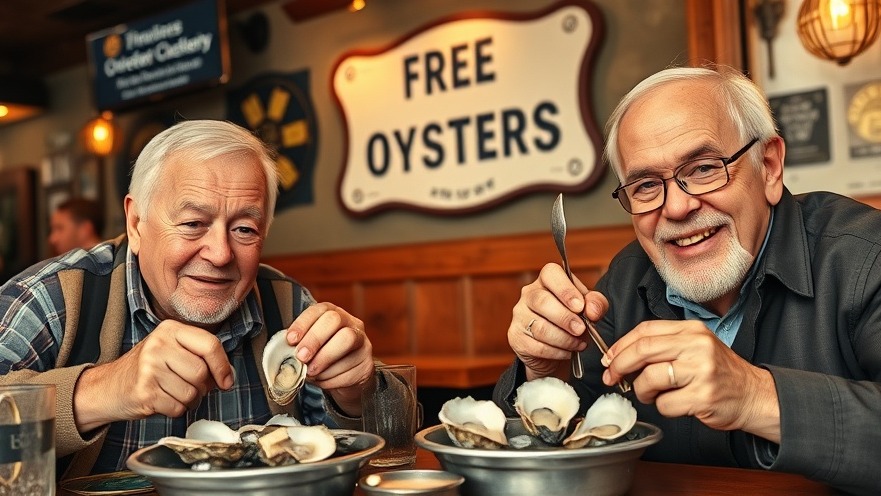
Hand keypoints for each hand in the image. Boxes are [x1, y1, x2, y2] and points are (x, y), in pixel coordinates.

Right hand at [73, 321, 233, 432]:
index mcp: (170, 330)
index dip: (223, 366)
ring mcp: (149, 368)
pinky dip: (176, 410)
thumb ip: (201, 357)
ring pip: (191, 392)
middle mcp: (158, 344)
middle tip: (189, 387)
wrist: (108, 386)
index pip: (210, 344)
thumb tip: (229, 376)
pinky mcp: (144, 391)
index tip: (226, 380)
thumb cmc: (148, 369)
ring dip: (189, 400)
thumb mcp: (173, 351)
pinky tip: (164, 401)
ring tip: (173, 393)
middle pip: (201, 372)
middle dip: (202, 387)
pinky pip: (178, 408)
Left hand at [286, 302, 373, 415]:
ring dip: (322, 361)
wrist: (346, 379)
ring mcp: (363, 342)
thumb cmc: (322, 358)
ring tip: (310, 373)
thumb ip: (298, 345)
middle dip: (314, 339)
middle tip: (301, 357)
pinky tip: (323, 380)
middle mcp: (351, 323)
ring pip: (346, 342)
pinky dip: (331, 379)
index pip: (319, 310)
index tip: (290, 340)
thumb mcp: (309, 347)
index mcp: (333, 314)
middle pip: (335, 320)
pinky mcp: (367, 364)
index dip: (303, 323)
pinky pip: (349, 369)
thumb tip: (284, 353)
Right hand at [509, 263, 606, 379]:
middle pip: (542, 301)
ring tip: (579, 344)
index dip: (566, 290)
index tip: (580, 306)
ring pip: (540, 327)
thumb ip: (596, 304)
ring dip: (564, 339)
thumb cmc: (572, 322)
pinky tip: (567, 352)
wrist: (555, 350)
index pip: (551, 274)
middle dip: (566, 318)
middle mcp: (528, 294)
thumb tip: (593, 311)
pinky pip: (537, 346)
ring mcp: (519, 316)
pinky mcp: (516, 337)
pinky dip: (556, 352)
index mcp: (546, 280)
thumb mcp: (588, 309)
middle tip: (581, 329)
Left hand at [602, 320, 780, 441]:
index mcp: (692, 330)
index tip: (609, 358)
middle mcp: (697, 346)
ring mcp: (701, 371)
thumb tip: (620, 356)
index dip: (621, 345)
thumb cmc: (718, 373)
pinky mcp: (703, 396)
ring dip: (642, 391)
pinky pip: (665, 404)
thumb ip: (663, 346)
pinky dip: (663, 407)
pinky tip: (676, 403)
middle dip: (620, 365)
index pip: (645, 331)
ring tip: (653, 394)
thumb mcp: (695, 347)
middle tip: (612, 377)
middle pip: (642, 351)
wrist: (754, 395)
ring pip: (649, 378)